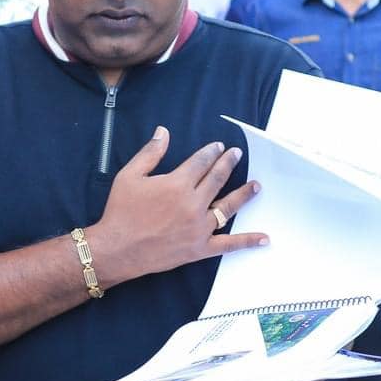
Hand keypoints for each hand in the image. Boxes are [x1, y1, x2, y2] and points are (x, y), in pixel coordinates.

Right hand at [86, 127, 263, 286]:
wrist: (117, 249)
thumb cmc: (121, 211)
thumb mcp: (129, 176)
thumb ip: (150, 153)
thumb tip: (163, 131)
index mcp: (177, 184)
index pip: (200, 162)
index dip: (211, 152)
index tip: (218, 147)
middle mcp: (193, 203)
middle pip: (217, 179)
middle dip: (228, 164)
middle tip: (237, 155)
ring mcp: (199, 227)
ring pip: (228, 206)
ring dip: (244, 194)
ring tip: (256, 185)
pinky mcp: (200, 248)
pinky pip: (228, 244)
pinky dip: (247, 241)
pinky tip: (263, 238)